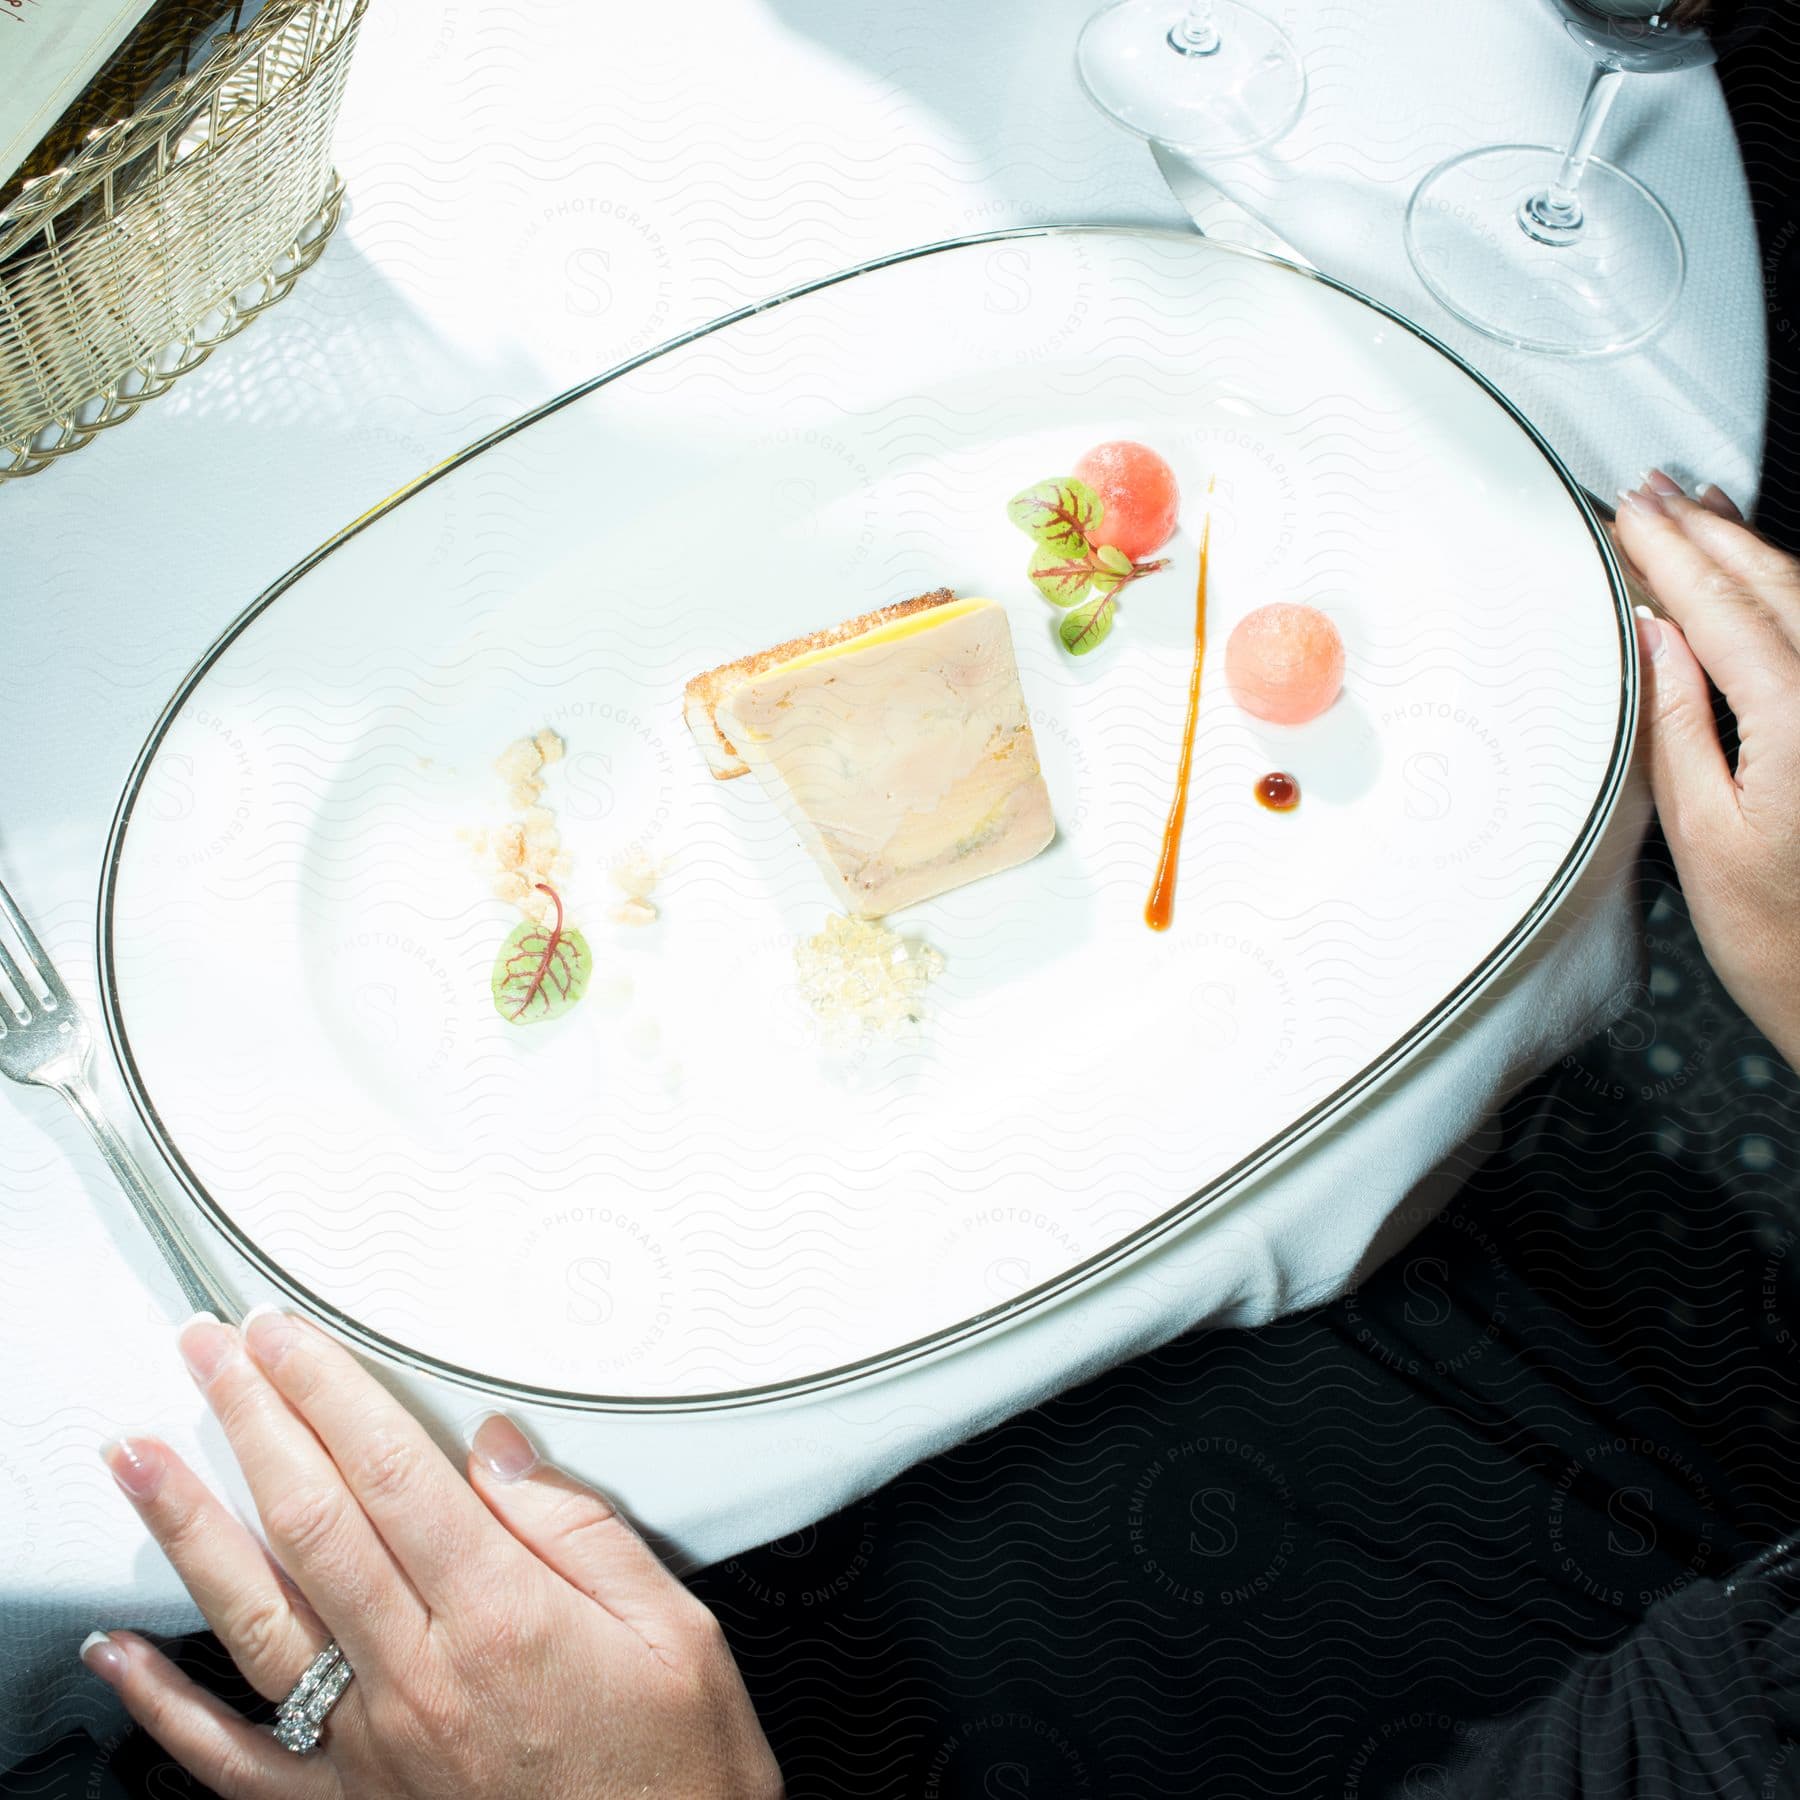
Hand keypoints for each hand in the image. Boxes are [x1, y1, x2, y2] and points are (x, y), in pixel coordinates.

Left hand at [81, 1310, 782, 1799]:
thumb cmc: (677, 1772)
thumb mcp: (675, 1630)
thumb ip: (582, 1529)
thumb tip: (502, 1448)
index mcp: (504, 1619)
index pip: (390, 1473)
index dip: (328, 1393)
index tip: (287, 1339)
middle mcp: (422, 1679)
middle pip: (313, 1522)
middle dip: (253, 1422)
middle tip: (209, 1352)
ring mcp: (373, 1748)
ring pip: (257, 1615)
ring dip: (190, 1526)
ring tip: (141, 1457)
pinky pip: (233, 1757)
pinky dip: (166, 1704)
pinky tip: (123, 1653)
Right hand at [1615, 469, 1799, 1069]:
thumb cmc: (1782, 939)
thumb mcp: (1702, 832)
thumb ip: (1677, 722)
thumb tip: (1654, 640)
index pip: (1722, 609)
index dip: (1669, 554)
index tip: (1630, 515)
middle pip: (1774, 584)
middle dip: (1708, 531)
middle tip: (1653, 495)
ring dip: (1749, 549)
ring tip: (1700, 512)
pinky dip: (1786, 591)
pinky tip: (1762, 578)